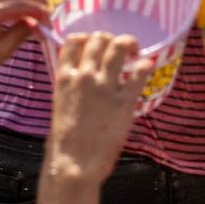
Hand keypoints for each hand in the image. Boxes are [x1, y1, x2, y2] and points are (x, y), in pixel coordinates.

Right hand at [44, 33, 154, 183]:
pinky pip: (138, 72)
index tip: (96, 45)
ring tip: (134, 51)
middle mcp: (84, 76)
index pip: (74, 41)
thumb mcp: (59, 106)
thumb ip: (70, 88)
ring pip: (118, 47)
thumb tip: (79, 81)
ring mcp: (104, 87)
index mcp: (65, 78)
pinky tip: (145, 68)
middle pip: (98, 39)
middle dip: (111, 40)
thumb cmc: (63, 143)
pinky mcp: (124, 101)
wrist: (73, 165)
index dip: (87, 38)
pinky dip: (144, 65)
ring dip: (129, 43)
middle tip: (119, 50)